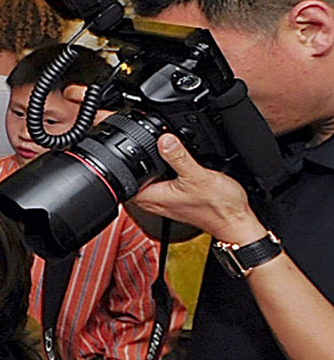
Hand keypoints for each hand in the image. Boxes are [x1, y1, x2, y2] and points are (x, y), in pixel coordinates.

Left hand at [131, 134, 263, 241]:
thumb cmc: (218, 207)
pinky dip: (167, 170)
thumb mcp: (197, 176)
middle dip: (143, 158)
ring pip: (150, 176)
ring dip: (156, 163)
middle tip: (156, 145)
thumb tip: (164, 139)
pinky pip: (162, 180)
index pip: (124, 177)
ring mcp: (162, 200)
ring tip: (170, 153)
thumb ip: (178, 157)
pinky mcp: (173, 197)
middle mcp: (153, 200)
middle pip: (136, 174)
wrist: (235, 221)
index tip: (135, 143)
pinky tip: (178, 164)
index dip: (127, 159)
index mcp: (151, 197)